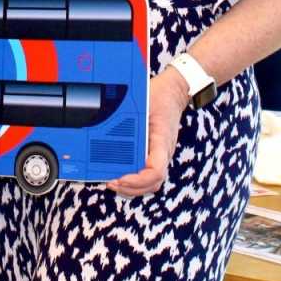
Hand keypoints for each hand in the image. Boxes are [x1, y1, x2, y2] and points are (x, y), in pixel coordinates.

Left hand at [106, 66, 188, 197]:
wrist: (173, 92)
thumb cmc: (160, 96)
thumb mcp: (143, 101)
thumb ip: (128, 113)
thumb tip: (107, 122)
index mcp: (162, 141)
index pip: (155, 171)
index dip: (138, 179)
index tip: (120, 178)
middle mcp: (163, 152)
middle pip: (152, 183)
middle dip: (131, 188)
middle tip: (111, 183)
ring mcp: (161, 154)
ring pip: (151, 182)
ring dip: (133, 187)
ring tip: (113, 183)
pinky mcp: (155, 152)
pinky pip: (148, 173)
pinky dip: (135, 180)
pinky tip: (120, 175)